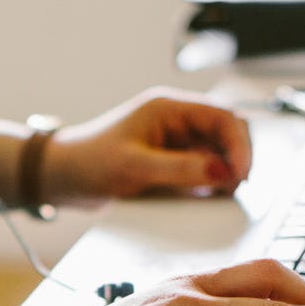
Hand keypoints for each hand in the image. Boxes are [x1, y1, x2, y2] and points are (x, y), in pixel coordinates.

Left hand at [42, 88, 253, 206]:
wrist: (63, 177)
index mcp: (169, 108)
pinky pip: (204, 169)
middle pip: (228, 132)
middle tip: (236, 188)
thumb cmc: (89, 162)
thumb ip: (180, 168)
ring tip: (223, 195)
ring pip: (219, 152)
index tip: (241, 173)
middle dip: (237, 158)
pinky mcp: (172, 162)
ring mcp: (177, 142)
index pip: (223, 116)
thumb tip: (221, 171)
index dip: (239, 144)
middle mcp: (178, 121)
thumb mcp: (134, 167)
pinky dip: (212, 183)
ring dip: (227, 171)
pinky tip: (209, 198)